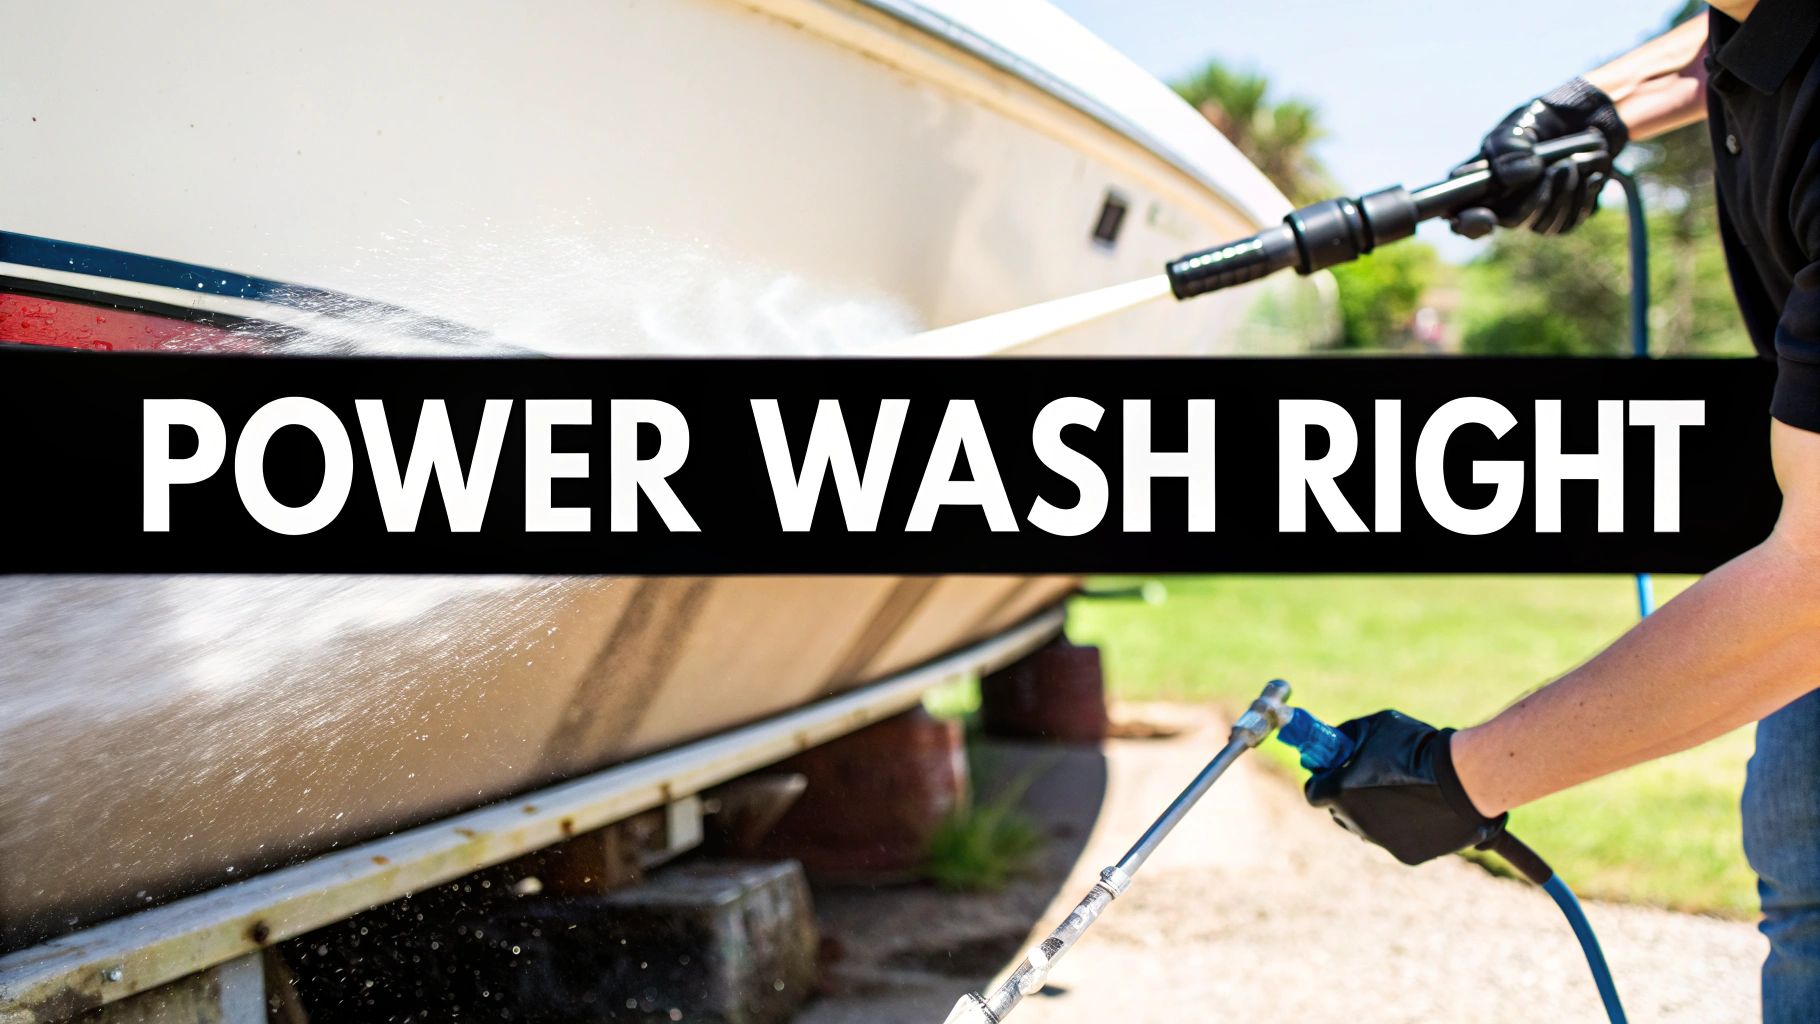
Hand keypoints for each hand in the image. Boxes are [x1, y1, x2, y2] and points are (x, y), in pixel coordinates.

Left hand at [1304, 710, 1506, 864]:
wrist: (1464, 778)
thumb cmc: (1416, 747)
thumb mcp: (1376, 727)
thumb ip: (1350, 736)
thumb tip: (1338, 742)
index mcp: (1339, 792)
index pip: (1314, 792)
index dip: (1322, 780)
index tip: (1333, 773)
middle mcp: (1356, 822)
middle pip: (1340, 813)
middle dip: (1348, 799)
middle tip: (1367, 783)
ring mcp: (1381, 842)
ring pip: (1370, 829)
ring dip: (1378, 814)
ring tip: (1404, 794)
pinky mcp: (1407, 856)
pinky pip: (1398, 840)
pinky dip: (1405, 828)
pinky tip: (1424, 810)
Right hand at [1450, 76, 1626, 237]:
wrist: (1586, 119)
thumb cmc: (1542, 119)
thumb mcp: (1520, 124)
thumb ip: (1509, 147)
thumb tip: (1516, 176)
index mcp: (1479, 183)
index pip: (1462, 216)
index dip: (1469, 224)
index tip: (1485, 217)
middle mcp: (1502, 204)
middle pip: (1510, 221)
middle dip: (1538, 196)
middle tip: (1562, 165)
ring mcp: (1532, 214)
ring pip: (1543, 224)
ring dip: (1566, 189)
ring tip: (1578, 159)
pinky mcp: (1560, 217)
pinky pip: (1568, 222)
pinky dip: (1583, 195)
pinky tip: (1590, 174)